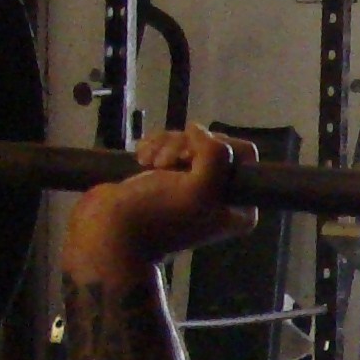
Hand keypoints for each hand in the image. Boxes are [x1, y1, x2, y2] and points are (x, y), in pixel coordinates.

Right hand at [63, 124, 259, 276]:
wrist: (114, 228)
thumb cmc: (159, 213)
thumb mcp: (200, 188)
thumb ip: (216, 155)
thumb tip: (199, 130)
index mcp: (240, 208)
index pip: (245, 154)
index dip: (215, 147)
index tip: (188, 162)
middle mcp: (222, 198)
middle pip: (214, 143)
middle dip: (185, 146)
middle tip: (164, 164)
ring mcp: (195, 185)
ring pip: (190, 140)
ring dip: (166, 145)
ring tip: (149, 164)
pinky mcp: (171, 176)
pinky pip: (171, 144)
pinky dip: (155, 146)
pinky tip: (142, 159)